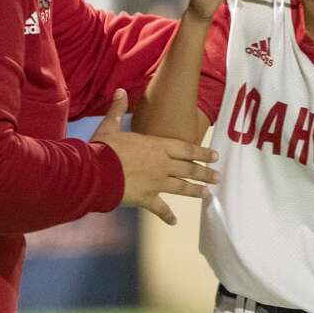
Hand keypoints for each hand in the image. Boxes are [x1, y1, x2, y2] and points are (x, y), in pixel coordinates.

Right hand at [91, 89, 218, 224]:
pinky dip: (167, 216)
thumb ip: (118, 109)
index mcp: (157, 146)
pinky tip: (174, 222)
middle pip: (188, 169)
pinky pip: (160, 208)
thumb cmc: (103, 148)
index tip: (214, 156)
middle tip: (217, 177)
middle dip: (204, 173)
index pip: (186, 149)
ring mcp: (156, 183)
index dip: (202, 152)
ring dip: (195, 191)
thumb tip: (119, 90)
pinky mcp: (146, 198)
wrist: (96, 172)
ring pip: (181, 187)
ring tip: (207, 194)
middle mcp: (162, 165)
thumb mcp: (110, 126)